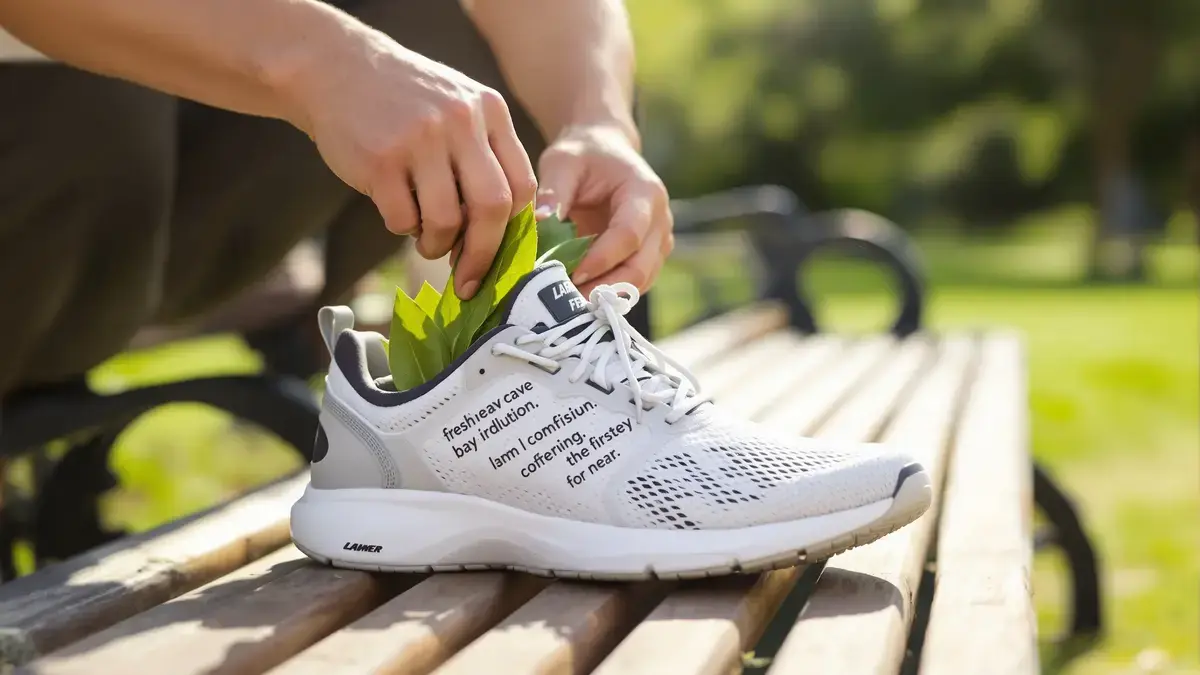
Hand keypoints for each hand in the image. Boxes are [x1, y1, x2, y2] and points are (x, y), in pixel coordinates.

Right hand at [285, 32, 536, 298]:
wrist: (333, 67)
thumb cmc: (403, 103)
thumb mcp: (457, 107)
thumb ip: (486, 154)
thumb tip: (501, 233)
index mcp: (489, 111)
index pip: (522, 186)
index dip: (512, 230)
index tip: (498, 253)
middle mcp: (460, 121)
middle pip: (492, 207)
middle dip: (483, 254)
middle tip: (469, 279)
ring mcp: (420, 139)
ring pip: (446, 221)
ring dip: (437, 245)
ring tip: (426, 239)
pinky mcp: (381, 159)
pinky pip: (403, 219)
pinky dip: (402, 228)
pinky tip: (397, 212)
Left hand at [535, 124, 672, 294]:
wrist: (604, 152)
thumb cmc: (584, 154)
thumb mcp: (563, 162)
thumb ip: (553, 192)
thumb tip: (538, 224)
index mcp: (645, 193)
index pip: (629, 235)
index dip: (602, 258)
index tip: (571, 274)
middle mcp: (660, 221)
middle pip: (640, 269)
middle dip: (604, 289)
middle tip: (567, 304)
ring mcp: (657, 244)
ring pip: (639, 284)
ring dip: (605, 298)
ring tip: (569, 307)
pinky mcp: (647, 259)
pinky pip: (631, 286)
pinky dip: (607, 296)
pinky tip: (577, 301)